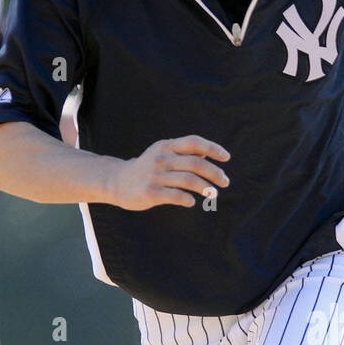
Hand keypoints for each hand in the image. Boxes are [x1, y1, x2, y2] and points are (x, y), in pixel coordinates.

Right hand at [109, 135, 229, 210]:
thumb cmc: (148, 168)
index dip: (213, 148)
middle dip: (214, 173)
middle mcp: (161, 158)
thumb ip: (184, 153)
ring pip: (187, 180)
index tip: (226, 158)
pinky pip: (175, 196)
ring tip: (213, 193)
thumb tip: (207, 153)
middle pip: (195, 163)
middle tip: (225, 182)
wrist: (117, 182)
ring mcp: (154, 175)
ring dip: (205, 187)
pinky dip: (187, 199)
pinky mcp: (149, 192)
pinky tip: (191, 202)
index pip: (194, 142)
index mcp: (166, 146)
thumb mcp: (163, 154)